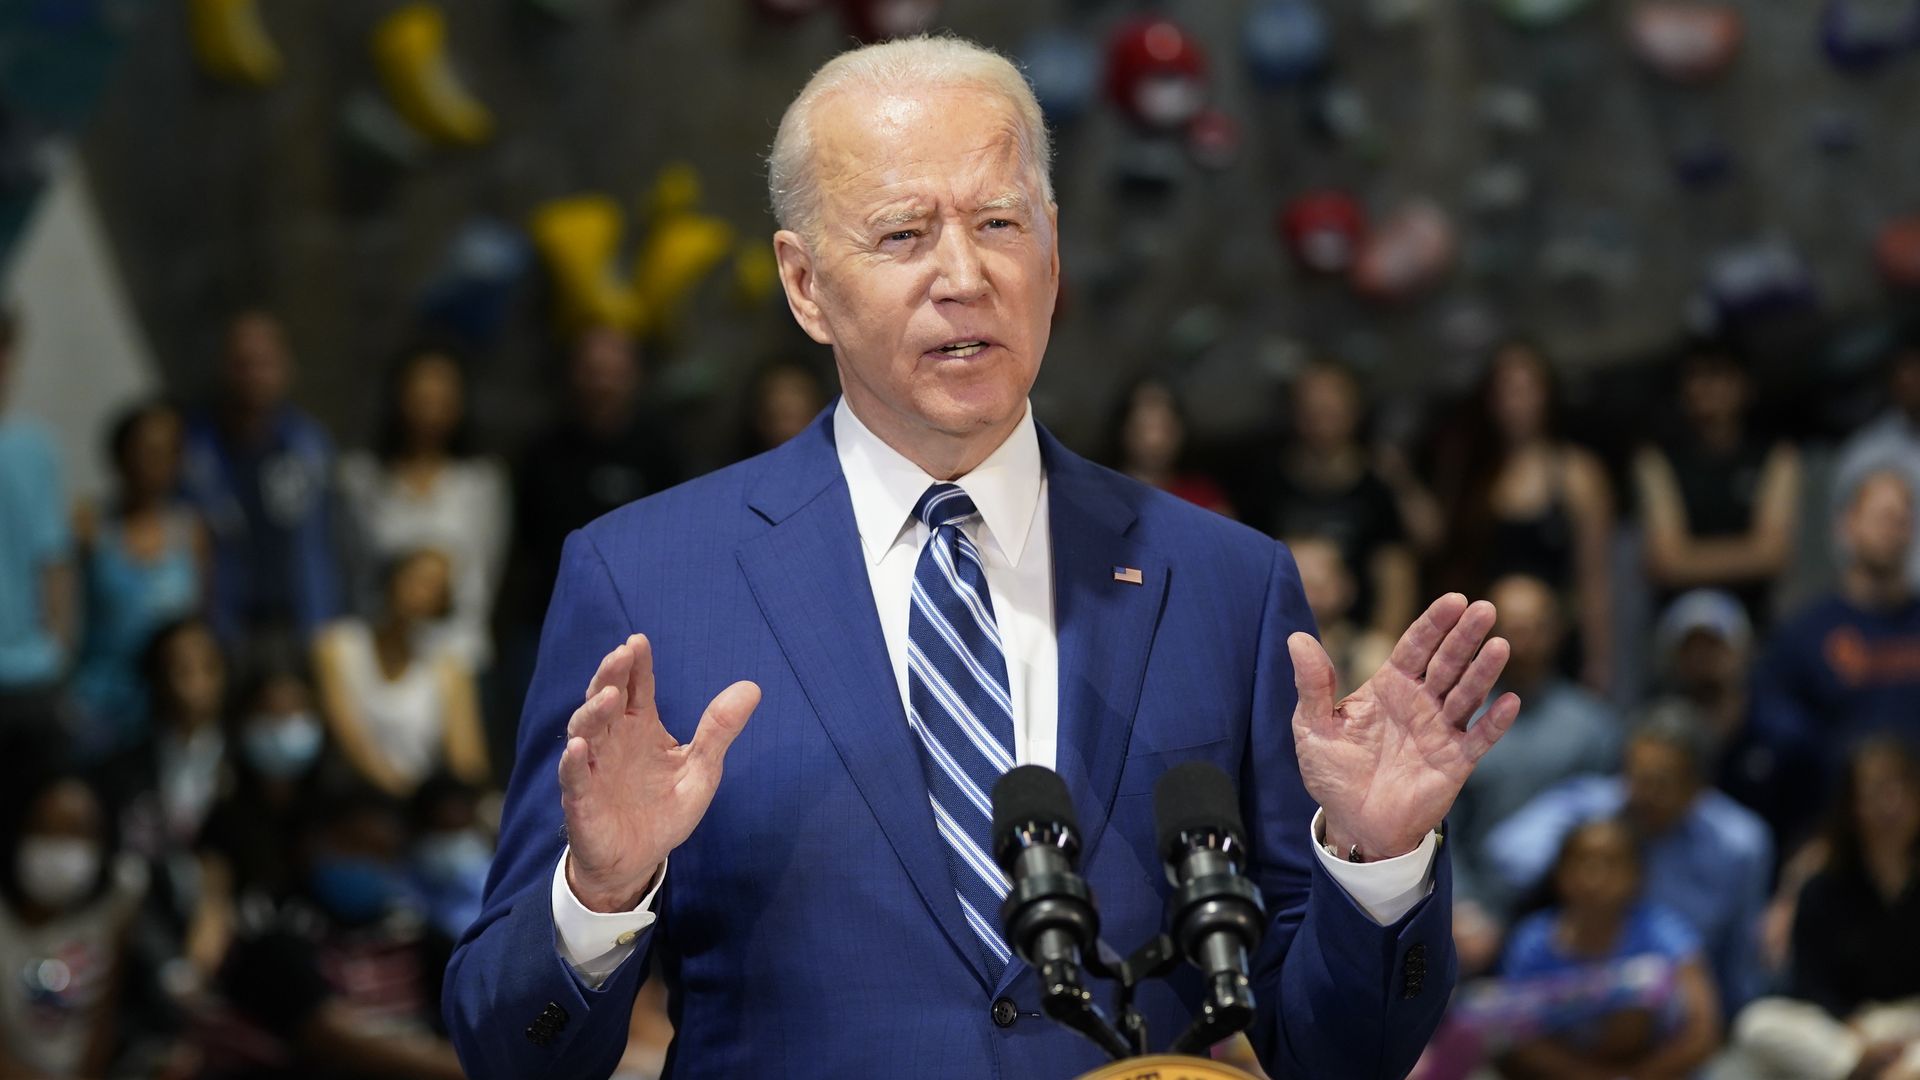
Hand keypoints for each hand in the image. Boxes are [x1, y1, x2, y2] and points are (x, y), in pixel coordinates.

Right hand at [559, 633, 759, 911]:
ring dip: (594, 711)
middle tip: (622, 654)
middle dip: (611, 675)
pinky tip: (578, 748)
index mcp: (640, 727)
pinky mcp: (580, 801)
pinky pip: (573, 777)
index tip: (639, 641)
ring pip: (584, 731)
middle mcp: (612, 740)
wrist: (638, 861)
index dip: (636, 665)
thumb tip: (752, 687)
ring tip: (610, 695)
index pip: (637, 687)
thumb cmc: (664, 811)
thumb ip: (719, 730)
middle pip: (605, 698)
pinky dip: (573, 762)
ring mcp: (592, 767)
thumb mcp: (701, 770)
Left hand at [1291, 593, 1518, 859]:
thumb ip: (1311, 684)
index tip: (1454, 599)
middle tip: (1484, 608)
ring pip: (1467, 694)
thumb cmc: (1333, 772)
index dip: (1434, 623)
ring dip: (1483, 671)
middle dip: (1464, 636)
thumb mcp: (1313, 726)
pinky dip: (1495, 722)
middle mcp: (1420, 702)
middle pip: (1446, 662)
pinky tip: (1509, 701)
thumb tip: (1296, 639)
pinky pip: (1479, 739)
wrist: (1353, 821)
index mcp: (1389, 686)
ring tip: (1499, 645)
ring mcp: (1440, 730)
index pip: (1415, 646)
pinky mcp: (1455, 762)